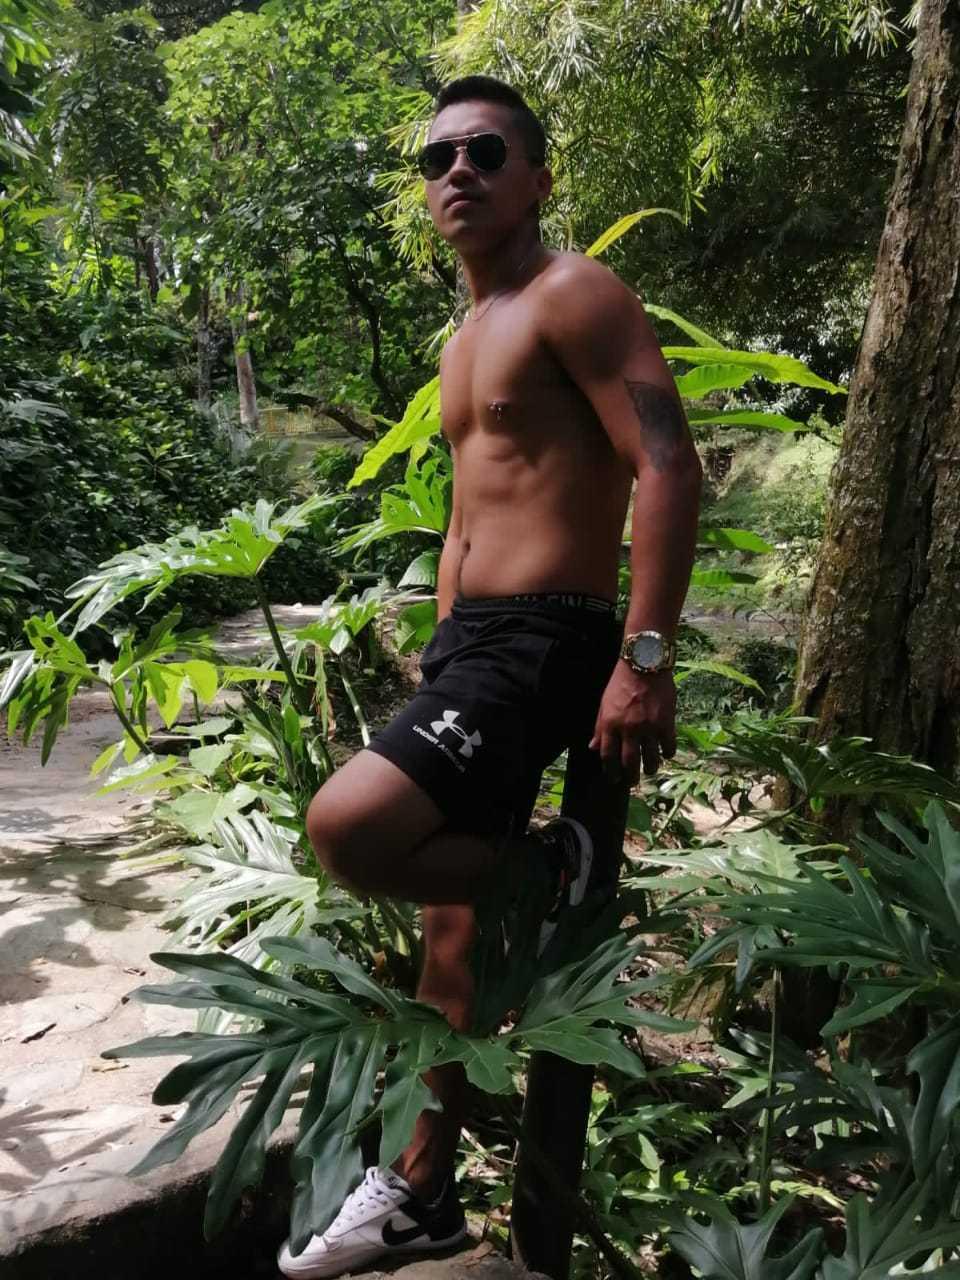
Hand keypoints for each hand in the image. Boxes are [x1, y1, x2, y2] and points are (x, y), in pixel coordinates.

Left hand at [589, 662, 676, 784]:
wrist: (644, 663)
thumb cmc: (621, 682)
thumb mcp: (604, 704)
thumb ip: (599, 727)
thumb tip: (592, 747)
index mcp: (610, 724)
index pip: (608, 755)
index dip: (610, 771)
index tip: (613, 779)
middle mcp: (629, 729)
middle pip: (629, 762)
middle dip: (630, 777)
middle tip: (632, 782)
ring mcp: (649, 727)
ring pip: (650, 759)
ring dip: (649, 769)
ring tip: (649, 770)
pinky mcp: (667, 723)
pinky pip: (668, 747)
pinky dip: (667, 754)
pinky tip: (665, 754)